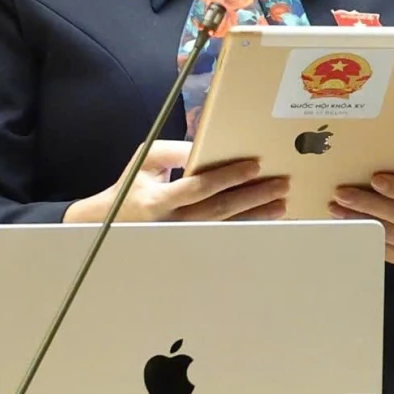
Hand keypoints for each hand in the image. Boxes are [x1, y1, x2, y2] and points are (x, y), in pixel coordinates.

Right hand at [65, 140, 288, 224]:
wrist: (113, 224)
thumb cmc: (132, 186)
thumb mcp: (146, 160)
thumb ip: (176, 151)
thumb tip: (208, 149)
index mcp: (158, 200)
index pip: (198, 187)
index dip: (227, 177)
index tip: (255, 166)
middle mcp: (173, 223)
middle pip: (220, 210)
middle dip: (253, 196)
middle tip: (281, 185)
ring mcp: (184, 238)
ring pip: (226, 226)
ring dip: (256, 214)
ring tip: (281, 204)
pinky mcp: (191, 245)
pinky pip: (223, 234)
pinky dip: (245, 225)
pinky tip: (263, 219)